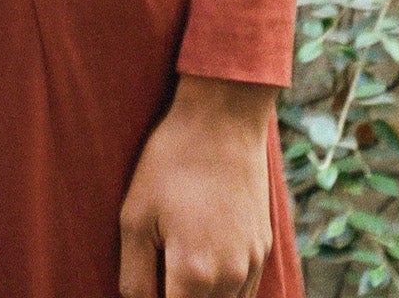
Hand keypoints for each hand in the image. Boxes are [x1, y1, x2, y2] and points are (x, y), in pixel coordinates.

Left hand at [119, 73, 276, 297]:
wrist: (222, 119)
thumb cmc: (171, 163)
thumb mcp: (134, 217)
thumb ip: (135, 277)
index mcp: (195, 275)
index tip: (149, 283)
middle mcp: (230, 278)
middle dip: (177, 296)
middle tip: (160, 271)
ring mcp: (252, 264)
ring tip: (180, 266)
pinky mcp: (264, 248)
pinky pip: (245, 290)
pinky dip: (225, 291)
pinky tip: (203, 263)